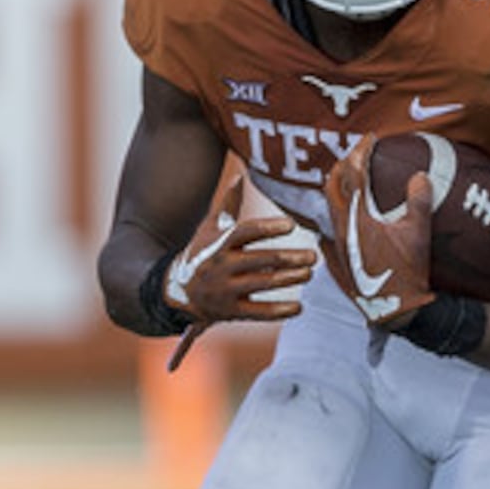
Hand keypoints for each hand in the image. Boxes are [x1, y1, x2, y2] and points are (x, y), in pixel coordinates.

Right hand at [158, 173, 315, 369]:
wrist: (176, 292)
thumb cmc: (201, 254)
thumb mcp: (209, 229)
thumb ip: (227, 204)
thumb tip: (239, 176)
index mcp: (219, 243)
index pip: (246, 232)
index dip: (269, 228)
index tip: (292, 225)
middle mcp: (222, 265)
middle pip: (260, 259)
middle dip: (289, 258)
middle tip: (313, 256)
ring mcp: (225, 290)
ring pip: (262, 284)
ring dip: (289, 279)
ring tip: (309, 273)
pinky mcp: (230, 312)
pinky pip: (258, 312)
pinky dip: (280, 311)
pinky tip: (299, 306)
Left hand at [325, 136, 433, 329]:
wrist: (394, 308)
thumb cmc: (408, 271)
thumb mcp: (419, 234)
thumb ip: (418, 201)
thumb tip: (420, 175)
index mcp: (359, 216)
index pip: (354, 174)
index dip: (361, 152)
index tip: (370, 139)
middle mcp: (341, 227)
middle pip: (332, 185)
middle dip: (342, 166)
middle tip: (356, 157)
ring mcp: (335, 243)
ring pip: (328, 207)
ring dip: (339, 190)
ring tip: (352, 183)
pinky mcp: (335, 259)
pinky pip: (329, 230)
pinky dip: (337, 217)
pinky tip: (346, 219)